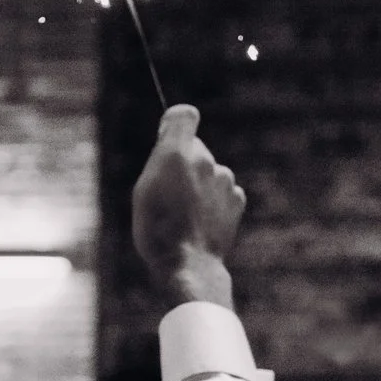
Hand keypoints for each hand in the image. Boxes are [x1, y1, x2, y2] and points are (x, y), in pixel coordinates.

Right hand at [131, 105, 245, 307]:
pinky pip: (224, 192)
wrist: (187, 264)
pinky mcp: (237, 199)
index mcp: (176, 152)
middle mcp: (205, 159)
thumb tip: (172, 141)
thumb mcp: (144, 190)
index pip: (185, 115)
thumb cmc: (157, 229)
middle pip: (196, 149)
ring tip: (186, 214)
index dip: (175, 125)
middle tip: (170, 194)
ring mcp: (224, 179)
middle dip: (185, 164)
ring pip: (211, 172)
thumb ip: (161, 159)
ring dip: (201, 185)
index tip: (168, 139)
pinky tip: (202, 222)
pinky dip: (215, 202)